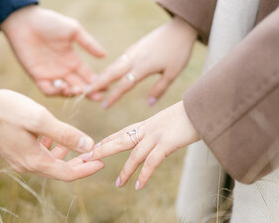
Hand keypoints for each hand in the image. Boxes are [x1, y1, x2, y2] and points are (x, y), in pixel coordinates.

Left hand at [0, 5, 105, 99]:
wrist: (25, 21)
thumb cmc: (49, 22)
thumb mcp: (73, 30)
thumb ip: (88, 43)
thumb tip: (104, 56)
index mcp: (73, 60)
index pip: (88, 76)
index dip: (98, 82)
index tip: (107, 86)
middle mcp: (63, 70)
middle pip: (79, 86)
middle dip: (89, 92)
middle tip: (98, 97)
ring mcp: (51, 75)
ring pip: (65, 91)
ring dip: (73, 93)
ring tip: (79, 89)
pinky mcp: (37, 76)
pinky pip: (48, 90)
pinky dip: (56, 92)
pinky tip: (64, 88)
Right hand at [0, 86, 103, 181]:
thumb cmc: (6, 110)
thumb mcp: (39, 120)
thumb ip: (65, 134)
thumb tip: (89, 145)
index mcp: (34, 160)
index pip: (67, 173)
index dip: (87, 168)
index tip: (102, 162)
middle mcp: (27, 164)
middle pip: (60, 169)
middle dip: (79, 162)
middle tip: (95, 155)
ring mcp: (19, 158)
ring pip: (50, 161)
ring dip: (66, 153)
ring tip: (79, 143)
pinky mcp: (15, 149)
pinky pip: (39, 154)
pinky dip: (52, 147)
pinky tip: (55, 136)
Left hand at [81, 101, 198, 188]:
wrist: (204, 105)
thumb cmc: (190, 113)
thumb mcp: (170, 120)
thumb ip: (162, 129)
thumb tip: (160, 138)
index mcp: (148, 123)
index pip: (122, 132)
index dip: (108, 140)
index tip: (95, 147)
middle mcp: (148, 128)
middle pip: (120, 140)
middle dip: (102, 150)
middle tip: (86, 158)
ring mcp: (156, 135)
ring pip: (134, 154)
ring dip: (125, 170)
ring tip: (118, 183)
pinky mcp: (167, 142)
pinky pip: (151, 161)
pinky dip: (144, 174)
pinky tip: (138, 185)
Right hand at [89, 16, 196, 108]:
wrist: (180, 28)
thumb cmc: (179, 51)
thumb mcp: (173, 73)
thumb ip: (159, 89)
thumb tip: (148, 104)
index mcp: (143, 67)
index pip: (123, 85)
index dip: (112, 97)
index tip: (103, 107)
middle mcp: (134, 58)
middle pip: (111, 73)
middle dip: (97, 84)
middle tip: (84, 93)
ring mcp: (132, 51)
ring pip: (112, 65)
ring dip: (101, 76)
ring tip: (91, 85)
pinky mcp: (133, 47)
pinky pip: (118, 60)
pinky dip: (109, 68)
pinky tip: (106, 74)